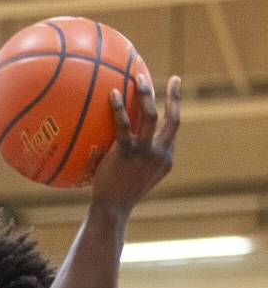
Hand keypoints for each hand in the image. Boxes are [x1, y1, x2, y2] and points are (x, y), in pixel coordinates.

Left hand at [91, 74, 179, 213]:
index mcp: (166, 160)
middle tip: (175, 80)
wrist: (112, 211)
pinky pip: (124, 124)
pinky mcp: (127, 153)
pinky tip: (112, 94)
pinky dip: (119, 107)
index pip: (172, 133)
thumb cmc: (118, 197)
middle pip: (174, 120)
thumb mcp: (135, 178)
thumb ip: (137, 159)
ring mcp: (145, 153)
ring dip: (147, 93)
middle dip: (176, 97)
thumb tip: (123, 142)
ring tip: (138, 77)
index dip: (173, 115)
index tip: (172, 100)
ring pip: (151, 115)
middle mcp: (161, 155)